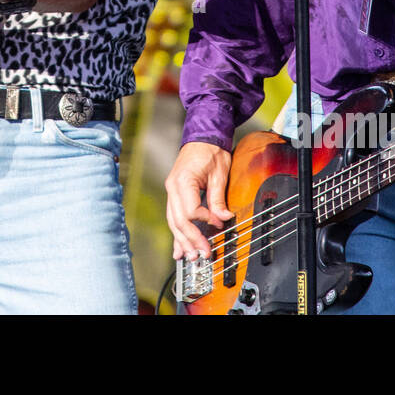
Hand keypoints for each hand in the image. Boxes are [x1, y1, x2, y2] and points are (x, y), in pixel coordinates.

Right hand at [164, 141, 233, 260]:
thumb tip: (223, 218)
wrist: (202, 138)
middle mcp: (173, 188)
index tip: (218, 225)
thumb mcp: (219, 173)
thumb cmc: (211, 151)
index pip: (190, 210)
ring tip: (191, 257)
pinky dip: (177, 234)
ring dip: (183, 241)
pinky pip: (174, 217)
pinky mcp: (175, 195)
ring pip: (173, 222)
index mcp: (183, 181)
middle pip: (179, 220)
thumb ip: (218, 198)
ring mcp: (171, 192)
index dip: (205, 220)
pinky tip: (178, 249)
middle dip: (191, 239)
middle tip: (204, 254)